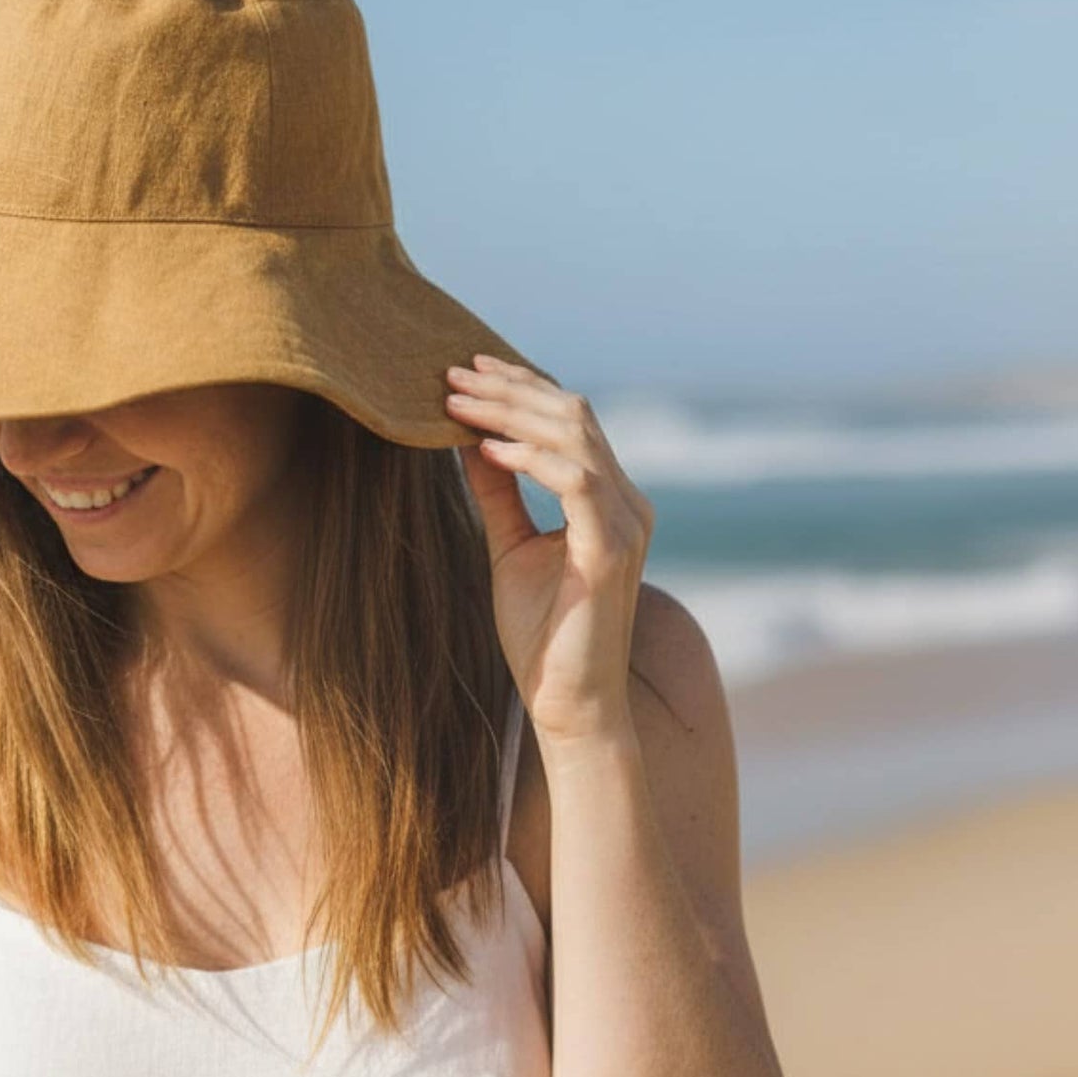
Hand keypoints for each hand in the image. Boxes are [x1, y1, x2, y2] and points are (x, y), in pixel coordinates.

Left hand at [444, 354, 653, 745]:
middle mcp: (627, 502)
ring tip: (458, 404)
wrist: (568, 703)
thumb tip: (467, 443)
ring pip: (576, 436)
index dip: (519, 389)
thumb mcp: (509, 548)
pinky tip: (486, 451)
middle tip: (451, 374)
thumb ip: (498, 495)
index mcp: (608, 499)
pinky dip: (530, 459)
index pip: (568, 420)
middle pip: (572, 414)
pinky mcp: (612, 550)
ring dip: (511, 414)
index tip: (464, 373)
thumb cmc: (542, 636)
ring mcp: (626, 523)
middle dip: (509, 389)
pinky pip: (576, 481)